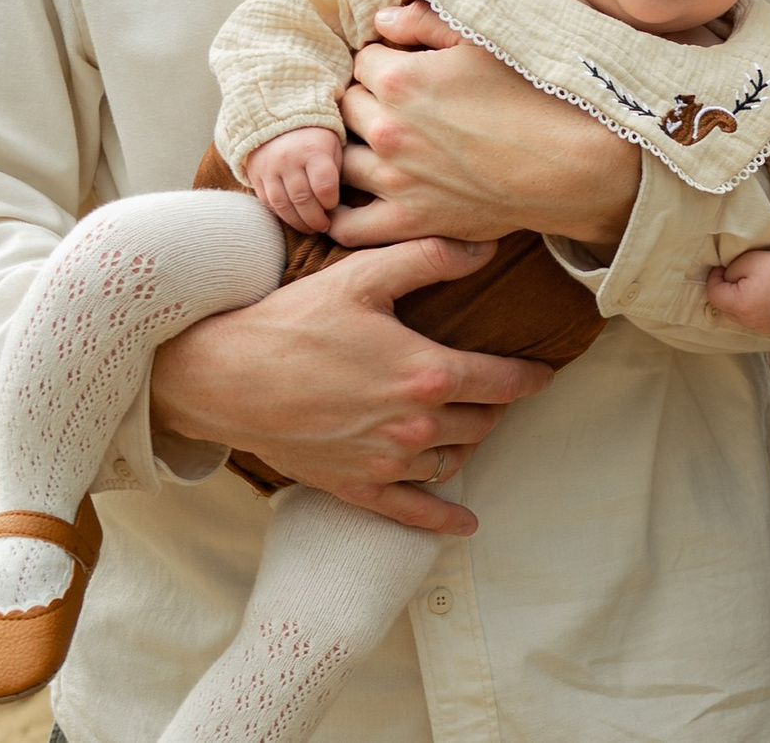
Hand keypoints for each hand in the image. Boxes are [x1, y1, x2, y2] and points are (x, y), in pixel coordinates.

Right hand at [150, 237, 554, 533]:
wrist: (223, 377)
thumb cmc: (293, 320)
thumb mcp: (364, 276)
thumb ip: (430, 257)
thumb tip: (485, 247)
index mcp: (427, 374)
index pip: (504, 381)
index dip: (531, 377)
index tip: (545, 373)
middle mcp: (416, 427)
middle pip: (482, 422)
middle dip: (496, 406)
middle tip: (497, 391)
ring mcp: (386, 462)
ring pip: (454, 461)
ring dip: (469, 444)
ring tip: (470, 426)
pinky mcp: (355, 487)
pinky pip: (412, 513)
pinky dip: (443, 519)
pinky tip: (464, 523)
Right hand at [246, 126, 343, 232]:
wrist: (278, 118)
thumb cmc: (316, 138)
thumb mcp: (333, 147)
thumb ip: (335, 173)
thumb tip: (335, 206)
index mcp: (313, 150)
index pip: (324, 186)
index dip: (330, 202)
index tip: (333, 206)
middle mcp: (289, 159)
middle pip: (302, 199)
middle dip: (315, 218)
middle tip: (324, 226)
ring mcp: (269, 168)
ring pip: (282, 204)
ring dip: (298, 222)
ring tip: (310, 228)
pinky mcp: (256, 175)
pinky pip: (268, 201)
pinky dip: (281, 214)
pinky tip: (293, 218)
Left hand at [325, 1, 641, 250]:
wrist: (575, 164)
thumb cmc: (538, 96)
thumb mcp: (485, 42)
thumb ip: (424, 23)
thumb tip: (379, 20)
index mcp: (400, 78)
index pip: (361, 61)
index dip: (384, 62)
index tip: (407, 70)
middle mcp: (387, 128)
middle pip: (346, 108)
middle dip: (366, 102)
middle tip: (400, 107)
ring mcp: (393, 179)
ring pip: (338, 161)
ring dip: (353, 150)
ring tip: (383, 148)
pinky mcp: (408, 221)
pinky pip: (347, 225)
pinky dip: (341, 213)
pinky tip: (359, 199)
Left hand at [704, 243, 769, 334]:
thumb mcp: (746, 261)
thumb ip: (727, 274)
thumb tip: (724, 281)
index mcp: (741, 305)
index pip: (713, 294)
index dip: (714, 278)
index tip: (722, 267)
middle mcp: (750, 322)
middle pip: (725, 308)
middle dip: (726, 292)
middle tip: (735, 276)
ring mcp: (762, 328)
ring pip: (738, 317)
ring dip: (738, 303)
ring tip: (750, 287)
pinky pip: (754, 321)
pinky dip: (753, 311)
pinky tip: (762, 298)